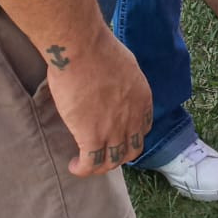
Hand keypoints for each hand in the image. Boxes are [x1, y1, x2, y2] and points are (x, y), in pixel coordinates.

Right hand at [46, 26, 152, 177]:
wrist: (83, 49)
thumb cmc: (98, 48)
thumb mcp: (125, 64)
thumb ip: (123, 81)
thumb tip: (110, 85)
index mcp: (142, 98)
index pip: (143, 127)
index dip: (131, 134)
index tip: (117, 134)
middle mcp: (133, 117)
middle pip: (132, 150)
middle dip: (119, 155)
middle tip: (103, 152)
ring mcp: (114, 130)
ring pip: (113, 161)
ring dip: (101, 166)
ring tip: (87, 162)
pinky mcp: (91, 136)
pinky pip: (91, 163)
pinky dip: (83, 169)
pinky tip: (74, 165)